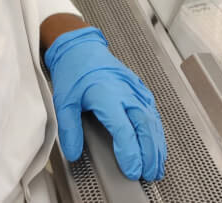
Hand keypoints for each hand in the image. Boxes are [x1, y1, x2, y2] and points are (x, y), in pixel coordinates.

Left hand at [44, 27, 166, 180]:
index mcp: (107, 94)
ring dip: (157, 144)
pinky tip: (157, 143)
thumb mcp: (63, 100)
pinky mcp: (139, 88)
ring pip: (152, 120)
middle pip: (145, 126)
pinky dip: (157, 130)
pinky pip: (152, 112)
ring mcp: (135, 89)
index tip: (131, 170)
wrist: (81, 47)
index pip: (124, 129)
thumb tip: (73, 153)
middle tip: (149, 173)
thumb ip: (69, 129)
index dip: (130, 152)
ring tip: (157, 165)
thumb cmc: (74, 71)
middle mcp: (125, 91)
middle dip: (150, 152)